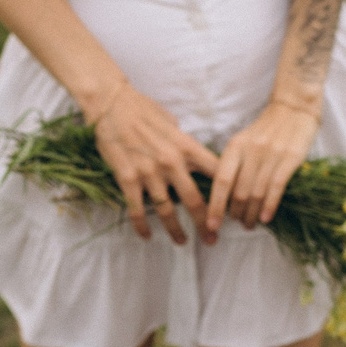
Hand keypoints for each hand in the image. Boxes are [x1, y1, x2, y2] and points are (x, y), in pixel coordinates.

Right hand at [84, 82, 218, 244]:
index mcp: (186, 146)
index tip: (232, 207)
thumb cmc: (144, 109)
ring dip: (176, 230)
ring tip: (182, 242)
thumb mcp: (173, 123)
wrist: (113, 105)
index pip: (215, 172)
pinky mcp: (128, 179)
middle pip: (194, 200)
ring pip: (167, 210)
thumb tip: (193, 155)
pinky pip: (137, 209)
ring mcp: (149, 173)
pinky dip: (142, 226)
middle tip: (212, 239)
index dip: (226, 191)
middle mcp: (171, 162)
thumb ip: (184, 143)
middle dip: (205, 223)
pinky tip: (147, 236)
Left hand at [204, 97, 320, 238]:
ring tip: (250, 224)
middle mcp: (252, 150)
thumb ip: (233, 165)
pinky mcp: (291, 158)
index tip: (212, 225)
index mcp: (235, 146)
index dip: (216, 206)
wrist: (294, 107)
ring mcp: (272, 154)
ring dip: (252, 214)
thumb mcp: (243, 141)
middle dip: (236, 213)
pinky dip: (269, 206)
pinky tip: (266, 218)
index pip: (222, 181)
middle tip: (238, 223)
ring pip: (257, 192)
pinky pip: (276, 187)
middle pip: (239, 191)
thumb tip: (223, 198)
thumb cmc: (265, 130)